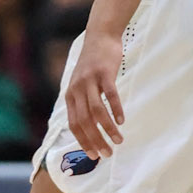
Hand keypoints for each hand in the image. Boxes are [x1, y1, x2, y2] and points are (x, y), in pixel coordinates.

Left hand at [64, 28, 123, 161]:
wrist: (100, 37)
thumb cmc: (93, 65)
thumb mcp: (82, 84)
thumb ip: (83, 103)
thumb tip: (89, 127)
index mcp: (70, 96)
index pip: (74, 125)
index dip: (83, 141)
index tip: (94, 156)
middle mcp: (77, 89)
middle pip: (85, 121)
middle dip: (96, 140)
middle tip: (107, 154)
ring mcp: (90, 81)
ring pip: (97, 111)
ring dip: (108, 129)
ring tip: (118, 141)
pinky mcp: (104, 73)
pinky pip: (110, 95)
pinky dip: (116, 109)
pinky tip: (122, 121)